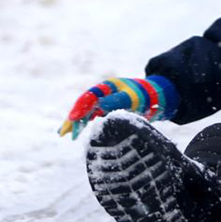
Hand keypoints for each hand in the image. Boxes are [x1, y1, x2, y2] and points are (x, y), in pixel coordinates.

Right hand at [57, 75, 178, 138]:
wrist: (157, 98)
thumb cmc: (144, 96)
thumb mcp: (132, 98)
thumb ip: (117, 100)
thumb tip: (99, 106)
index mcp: (107, 87)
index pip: (89, 97)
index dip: (80, 108)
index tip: (72, 119)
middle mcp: (103, 94)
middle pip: (83, 105)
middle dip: (73, 118)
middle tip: (63, 132)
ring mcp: (104, 102)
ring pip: (86, 112)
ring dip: (75, 122)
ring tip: (64, 134)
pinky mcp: (107, 110)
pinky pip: (91, 117)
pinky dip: (83, 124)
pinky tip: (75, 132)